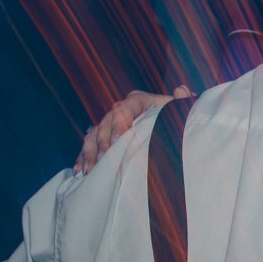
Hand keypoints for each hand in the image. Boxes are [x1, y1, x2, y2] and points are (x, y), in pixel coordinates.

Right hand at [74, 86, 190, 173]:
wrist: (172, 126)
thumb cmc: (176, 118)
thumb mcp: (181, 110)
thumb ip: (182, 101)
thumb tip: (181, 90)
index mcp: (138, 100)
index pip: (124, 109)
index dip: (120, 124)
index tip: (120, 140)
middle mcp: (120, 110)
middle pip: (105, 124)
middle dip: (102, 144)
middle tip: (105, 161)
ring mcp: (110, 124)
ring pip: (93, 136)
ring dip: (90, 153)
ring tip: (89, 171)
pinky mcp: (105, 138)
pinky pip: (89, 146)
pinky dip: (84, 157)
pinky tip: (80, 171)